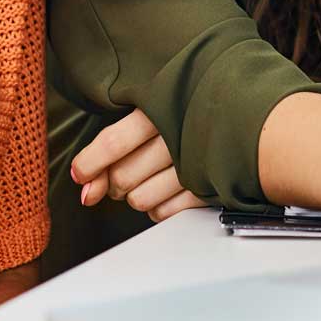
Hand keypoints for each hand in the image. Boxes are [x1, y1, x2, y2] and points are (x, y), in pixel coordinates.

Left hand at [70, 108, 208, 222]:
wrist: (239, 112)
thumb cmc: (186, 108)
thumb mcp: (148, 110)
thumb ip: (112, 146)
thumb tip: (84, 187)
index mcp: (159, 107)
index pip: (112, 143)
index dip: (89, 164)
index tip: (80, 174)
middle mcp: (177, 135)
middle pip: (123, 177)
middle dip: (115, 182)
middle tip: (125, 171)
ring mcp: (196, 163)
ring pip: (141, 200)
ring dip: (137, 195)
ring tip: (151, 176)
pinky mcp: (210, 187)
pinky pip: (165, 213)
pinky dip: (159, 206)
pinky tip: (168, 188)